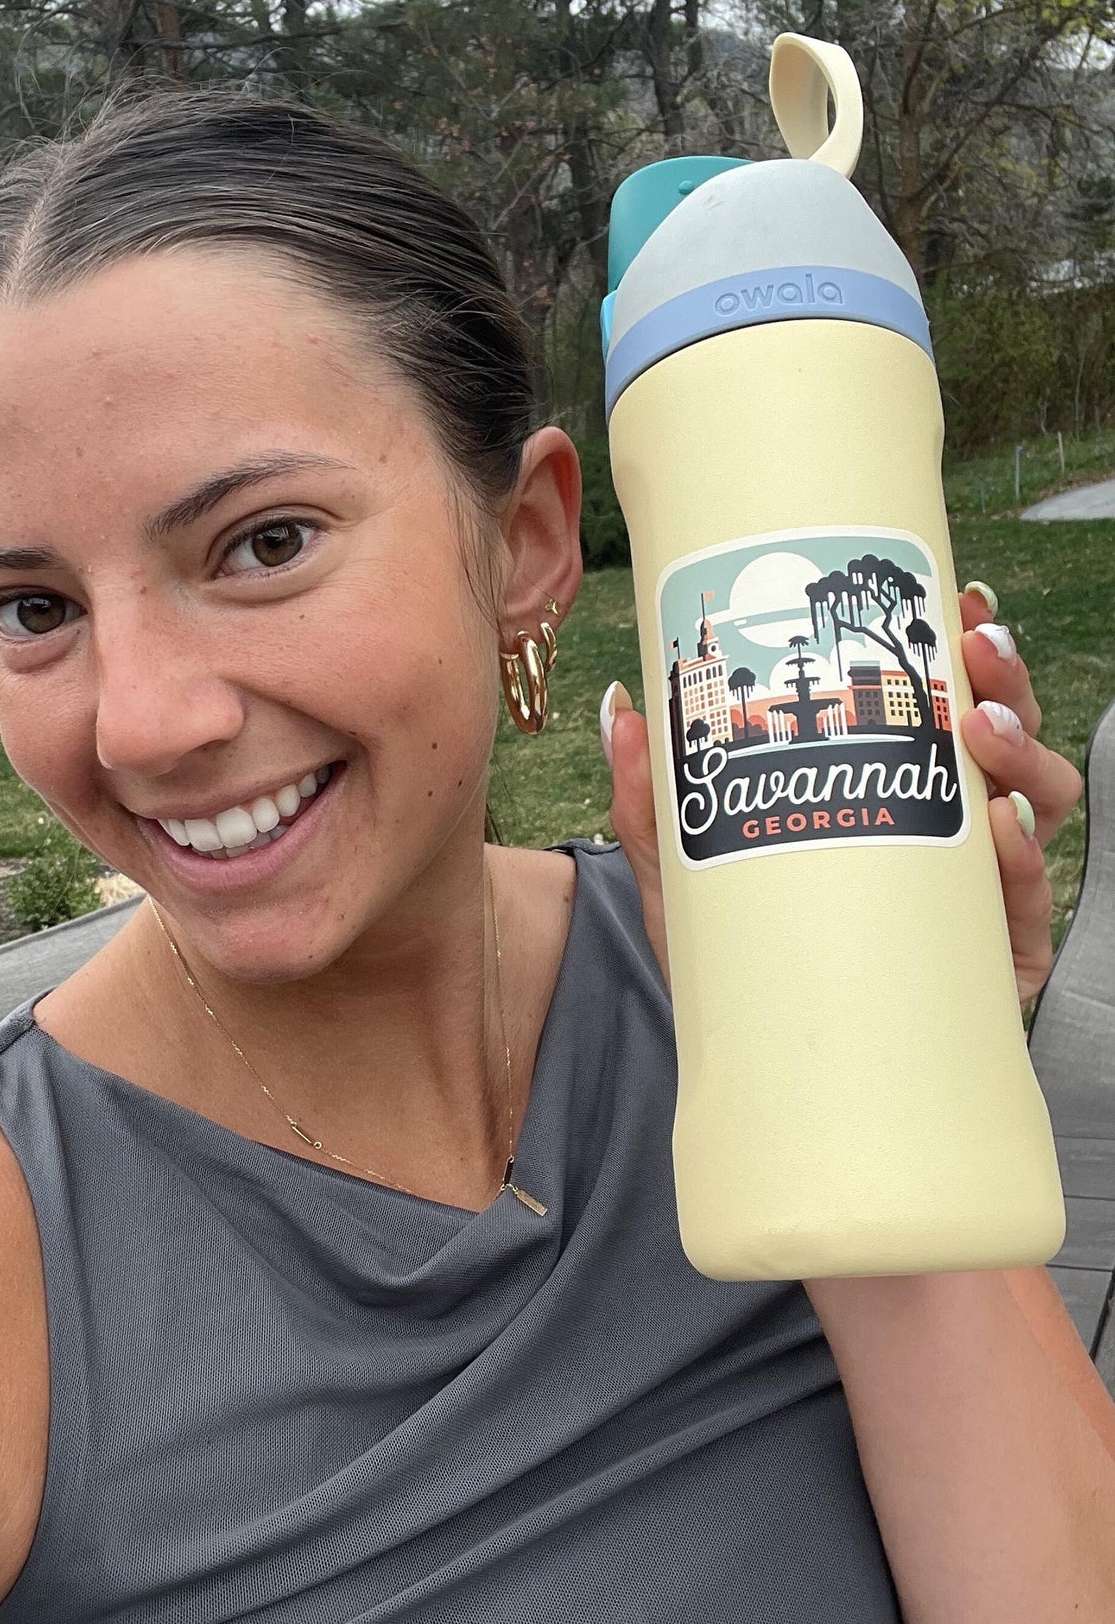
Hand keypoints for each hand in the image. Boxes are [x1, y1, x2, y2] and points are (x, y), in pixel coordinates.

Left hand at [601, 582, 1083, 1006]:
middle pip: (1004, 742)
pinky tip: (999, 827)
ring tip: (977, 729)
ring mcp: (975, 901)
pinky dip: (1021, 863)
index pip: (945, 708)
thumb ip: (653, 798)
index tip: (956, 597)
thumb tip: (624, 707)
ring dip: (1022, 755)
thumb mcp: (683, 872)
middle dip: (1003, 682)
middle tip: (973, 647)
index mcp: (890, 794)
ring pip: (1037, 808)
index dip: (964, 650)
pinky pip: (1025, 910)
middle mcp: (945, 838)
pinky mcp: (991, 972)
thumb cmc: (736, 959)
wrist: (747, 1065)